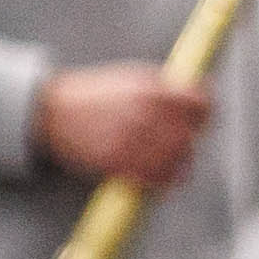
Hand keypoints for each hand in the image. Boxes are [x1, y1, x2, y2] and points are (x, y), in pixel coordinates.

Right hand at [34, 62, 213, 190]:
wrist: (53, 112)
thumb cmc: (94, 94)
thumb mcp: (132, 77)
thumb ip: (164, 88)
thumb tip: (196, 98)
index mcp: (151, 89)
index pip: (199, 103)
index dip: (205, 112)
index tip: (202, 119)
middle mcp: (144, 113)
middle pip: (189, 135)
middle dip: (190, 140)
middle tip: (185, 143)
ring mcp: (131, 139)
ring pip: (175, 160)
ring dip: (180, 164)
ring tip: (177, 164)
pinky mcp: (117, 161)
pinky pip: (154, 177)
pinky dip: (163, 181)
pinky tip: (162, 179)